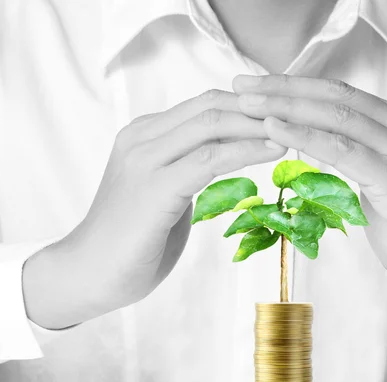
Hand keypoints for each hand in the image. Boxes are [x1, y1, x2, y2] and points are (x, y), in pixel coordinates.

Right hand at [23, 89, 286, 327]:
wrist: (90, 273)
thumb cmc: (133, 240)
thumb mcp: (165, 193)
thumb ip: (187, 170)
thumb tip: (222, 161)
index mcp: (144, 135)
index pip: (203, 105)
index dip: (246, 106)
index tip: (283, 115)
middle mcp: (142, 137)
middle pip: (211, 105)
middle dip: (258, 108)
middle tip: (296, 118)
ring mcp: (144, 160)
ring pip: (211, 125)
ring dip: (258, 125)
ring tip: (294, 132)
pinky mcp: (153, 187)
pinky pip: (209, 159)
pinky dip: (246, 151)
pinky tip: (274, 151)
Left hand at [232, 74, 386, 312]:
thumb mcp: (380, 179)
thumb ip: (357, 153)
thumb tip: (314, 142)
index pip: (341, 95)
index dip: (296, 86)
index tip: (257, 85)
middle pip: (336, 98)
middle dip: (284, 89)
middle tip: (242, 86)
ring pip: (338, 118)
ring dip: (287, 108)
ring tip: (248, 104)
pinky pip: (345, 151)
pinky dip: (306, 138)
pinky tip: (275, 130)